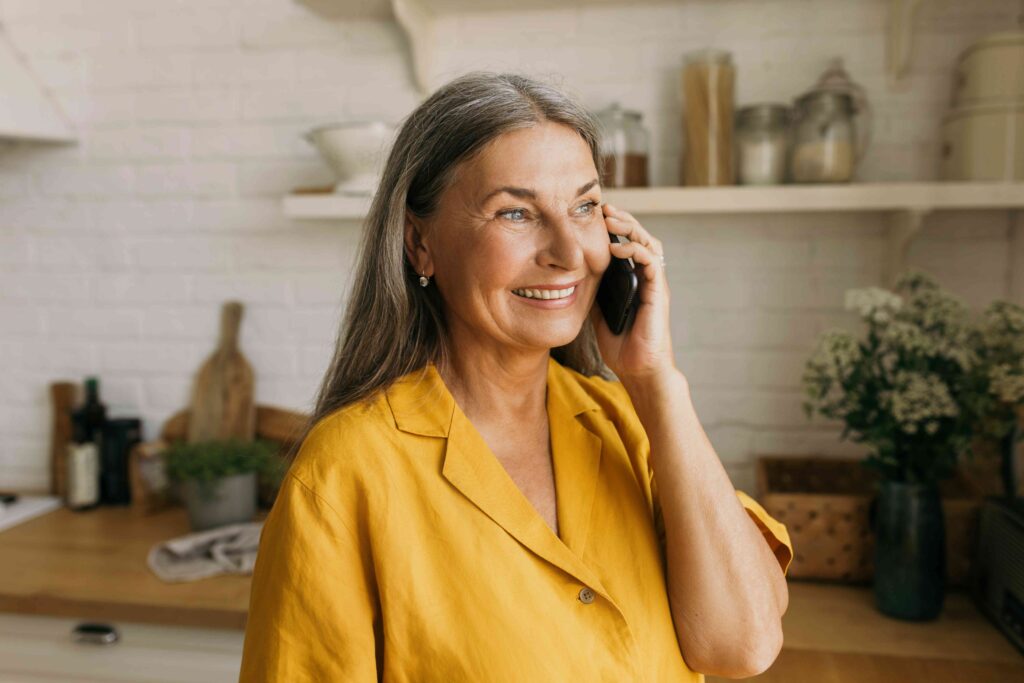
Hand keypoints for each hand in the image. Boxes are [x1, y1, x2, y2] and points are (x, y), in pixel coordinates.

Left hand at [589, 202, 676, 384]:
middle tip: (603, 209)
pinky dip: (635, 250)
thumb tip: (569, 276)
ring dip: (630, 228)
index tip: (594, 216)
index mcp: (633, 279)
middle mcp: (646, 278)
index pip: (628, 243)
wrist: (637, 369)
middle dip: (623, 220)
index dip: (614, 228)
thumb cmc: (620, 343)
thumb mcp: (596, 311)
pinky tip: (617, 247)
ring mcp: (654, 284)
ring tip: (610, 220)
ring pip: (649, 243)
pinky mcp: (658, 293)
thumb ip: (591, 291)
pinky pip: (652, 262)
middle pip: (640, 237)